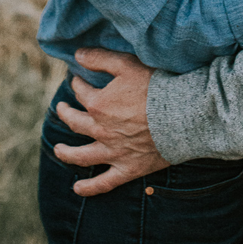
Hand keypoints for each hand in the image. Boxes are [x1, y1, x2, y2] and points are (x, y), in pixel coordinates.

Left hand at [51, 48, 167, 196]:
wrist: (184, 116)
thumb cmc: (157, 88)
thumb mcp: (126, 64)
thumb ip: (100, 58)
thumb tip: (77, 54)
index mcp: (98, 105)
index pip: (81, 92)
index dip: (78, 84)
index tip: (79, 80)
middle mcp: (100, 130)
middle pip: (75, 122)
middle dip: (66, 113)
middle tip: (62, 108)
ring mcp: (113, 152)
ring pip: (82, 155)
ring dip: (66, 153)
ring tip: (58, 149)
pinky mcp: (128, 168)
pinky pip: (105, 182)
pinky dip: (90, 187)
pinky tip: (78, 189)